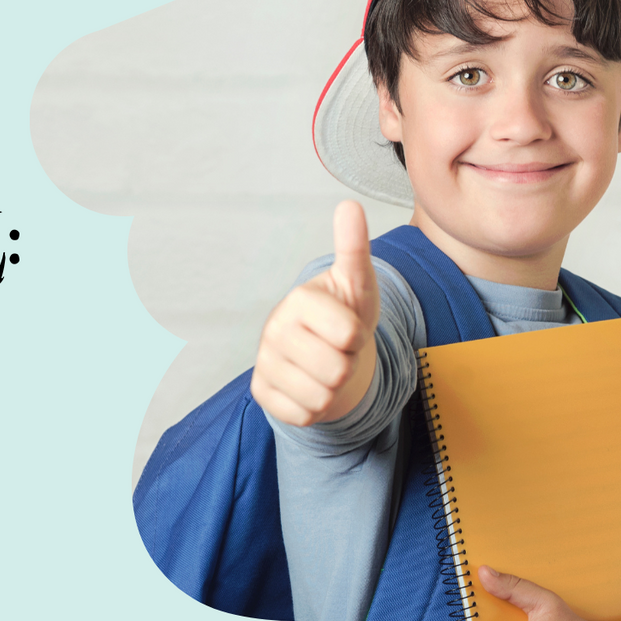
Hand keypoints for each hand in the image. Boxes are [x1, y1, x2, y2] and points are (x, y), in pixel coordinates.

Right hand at [251, 201, 379, 425]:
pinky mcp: (260, 392)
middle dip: (347, 367)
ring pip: (321, 398)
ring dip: (332, 389)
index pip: (350, 336)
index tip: (349, 328)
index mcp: (299, 300)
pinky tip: (307, 385)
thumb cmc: (345, 313)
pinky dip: (313, 408)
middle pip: (337, 371)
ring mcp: (265, 362)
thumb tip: (349, 205)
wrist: (323, 351)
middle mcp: (274, 329)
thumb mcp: (357, 282)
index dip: (359, 337)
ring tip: (324, 368)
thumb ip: (353, 246)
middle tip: (337, 351)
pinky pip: (302, 416)